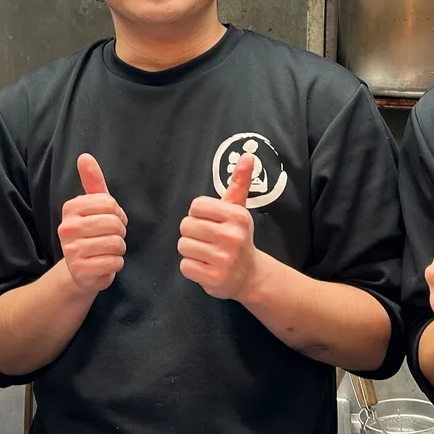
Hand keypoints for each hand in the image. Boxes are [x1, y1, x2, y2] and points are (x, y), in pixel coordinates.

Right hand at [56, 155, 128, 294]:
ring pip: (116, 243)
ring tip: (108, 249)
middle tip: (110, 236)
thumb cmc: (91, 232)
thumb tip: (85, 156)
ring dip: (119, 248)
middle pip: (114, 224)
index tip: (110, 220)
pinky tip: (106, 262)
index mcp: (70, 208)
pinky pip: (114, 262)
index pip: (110, 204)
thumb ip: (92, 181)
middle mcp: (67, 228)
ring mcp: (71, 251)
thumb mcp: (93, 205)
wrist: (80, 269)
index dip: (118, 214)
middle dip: (120, 232)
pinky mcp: (80, 271)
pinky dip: (116, 263)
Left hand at [178, 153, 267, 300]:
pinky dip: (191, 268)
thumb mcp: (239, 209)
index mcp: (237, 216)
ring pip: (183, 245)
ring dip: (190, 251)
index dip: (198, 214)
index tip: (211, 222)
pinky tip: (206, 267)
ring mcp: (224, 259)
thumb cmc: (238, 237)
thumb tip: (247, 155)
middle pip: (186, 225)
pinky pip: (185, 266)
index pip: (196, 206)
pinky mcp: (214, 279)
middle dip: (192, 233)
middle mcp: (232, 236)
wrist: (251, 276)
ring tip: (207, 254)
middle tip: (208, 240)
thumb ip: (239, 182)